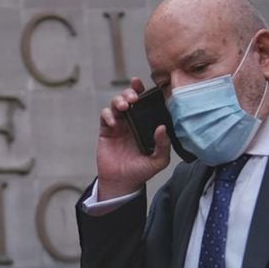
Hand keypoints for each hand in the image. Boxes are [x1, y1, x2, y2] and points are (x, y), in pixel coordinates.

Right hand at [96, 78, 170, 199]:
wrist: (122, 183)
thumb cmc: (141, 171)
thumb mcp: (158, 160)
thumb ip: (163, 145)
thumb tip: (162, 128)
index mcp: (146, 124)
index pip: (146, 102)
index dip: (144, 91)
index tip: (143, 84)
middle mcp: (132, 121)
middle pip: (129, 97)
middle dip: (129, 92)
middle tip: (133, 99)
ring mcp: (119, 124)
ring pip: (116, 103)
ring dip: (118, 100)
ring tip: (123, 107)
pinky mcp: (106, 130)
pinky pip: (105, 115)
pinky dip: (108, 114)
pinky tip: (113, 122)